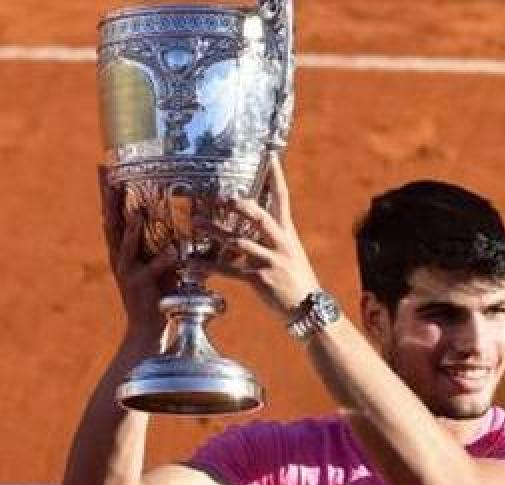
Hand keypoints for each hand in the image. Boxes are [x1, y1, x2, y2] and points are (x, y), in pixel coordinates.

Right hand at [99, 168, 177, 334]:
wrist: (148, 330)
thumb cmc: (159, 295)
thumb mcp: (161, 265)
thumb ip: (169, 243)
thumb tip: (188, 221)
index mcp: (122, 249)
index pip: (114, 213)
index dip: (109, 190)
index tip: (106, 165)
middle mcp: (120, 256)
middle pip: (111, 221)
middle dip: (109, 198)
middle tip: (107, 173)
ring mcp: (128, 271)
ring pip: (126, 243)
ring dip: (131, 226)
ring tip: (136, 209)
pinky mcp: (140, 285)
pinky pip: (154, 269)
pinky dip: (162, 260)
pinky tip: (170, 251)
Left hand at [200, 153, 321, 316]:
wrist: (310, 309)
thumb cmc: (297, 281)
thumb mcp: (290, 254)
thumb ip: (272, 240)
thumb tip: (251, 229)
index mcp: (288, 234)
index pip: (283, 199)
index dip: (277, 177)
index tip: (271, 156)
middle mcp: (281, 243)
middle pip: (259, 217)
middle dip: (239, 205)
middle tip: (220, 195)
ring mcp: (271, 261)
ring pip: (239, 242)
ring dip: (216, 232)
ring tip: (197, 223)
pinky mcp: (261, 279)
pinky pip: (231, 270)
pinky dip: (210, 266)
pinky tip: (194, 263)